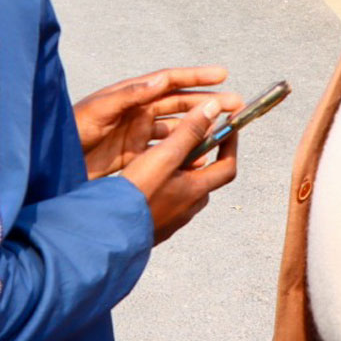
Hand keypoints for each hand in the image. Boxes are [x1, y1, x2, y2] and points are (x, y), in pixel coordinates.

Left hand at [74, 67, 240, 180]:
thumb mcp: (97, 111)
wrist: (49, 163)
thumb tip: (160, 81)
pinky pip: (165, 154)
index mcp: (130, 95)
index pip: (169, 81)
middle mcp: (137, 112)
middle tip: (235, 105)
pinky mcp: (131, 157)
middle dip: (207, 104)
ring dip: (199, 130)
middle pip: (179, 105)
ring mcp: (136, 135)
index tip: (222, 74)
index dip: (196, 76)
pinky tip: (199, 161)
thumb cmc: (68, 130)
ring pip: (176, 130)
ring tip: (223, 134)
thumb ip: (128, 96)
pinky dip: (183, 156)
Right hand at [120, 99, 238, 244]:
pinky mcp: (158, 224)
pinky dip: (165, 183)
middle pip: (205, 176)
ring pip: (184, 187)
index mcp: (197, 191)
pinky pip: (169, 199)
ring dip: (179, 169)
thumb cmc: (137, 193)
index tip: (228, 127)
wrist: (109, 231)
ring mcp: (174, 218)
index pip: (228, 166)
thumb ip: (189, 132)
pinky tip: (145, 177)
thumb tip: (213, 109)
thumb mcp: (164, 156)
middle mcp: (190, 207)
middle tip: (187, 136)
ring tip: (160, 154)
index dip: (230, 144)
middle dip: (200, 155)